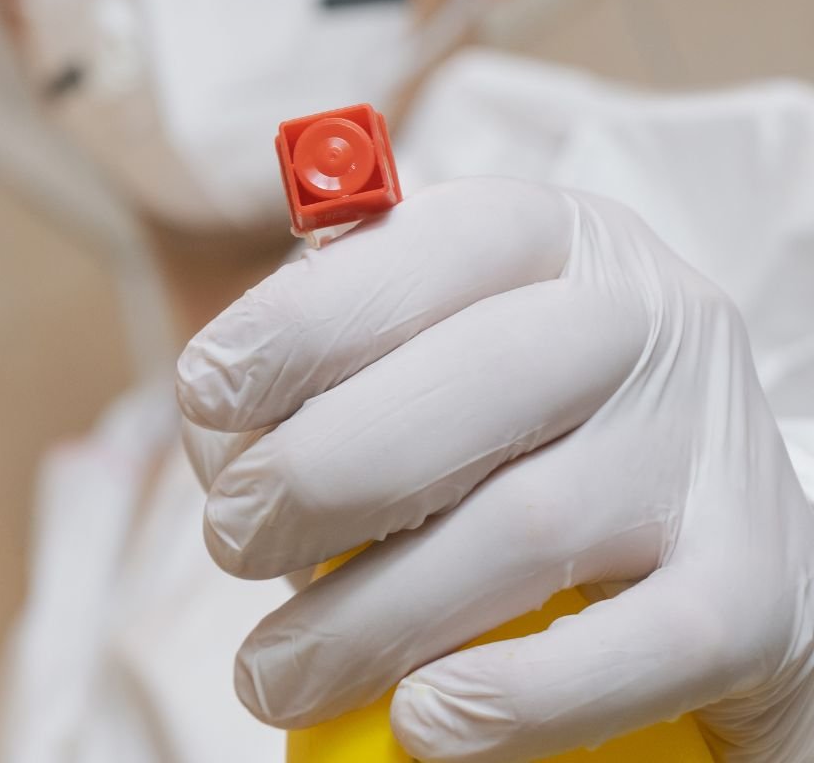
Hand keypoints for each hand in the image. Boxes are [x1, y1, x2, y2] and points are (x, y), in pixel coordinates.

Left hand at [176, 178, 813, 761]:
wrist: (700, 550)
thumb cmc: (501, 445)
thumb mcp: (414, 368)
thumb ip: (317, 379)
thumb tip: (224, 445)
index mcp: (551, 243)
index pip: (430, 247)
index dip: (303, 320)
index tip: (201, 395)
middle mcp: (648, 322)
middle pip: (473, 386)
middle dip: (318, 475)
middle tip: (231, 543)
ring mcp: (712, 453)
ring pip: (528, 528)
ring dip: (369, 616)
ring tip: (273, 672)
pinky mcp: (757, 593)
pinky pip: (637, 651)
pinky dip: (514, 697)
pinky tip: (421, 721)